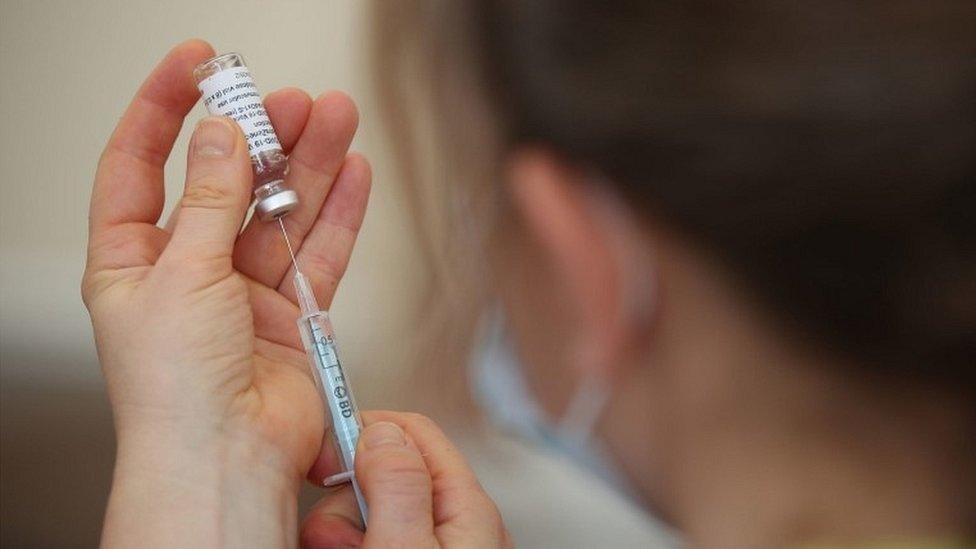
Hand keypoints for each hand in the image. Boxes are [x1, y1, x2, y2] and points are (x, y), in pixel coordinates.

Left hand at [83, 40, 368, 546]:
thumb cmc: (176, 389)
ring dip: (308, 166)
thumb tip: (223, 138)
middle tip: (291, 100)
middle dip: (259, 137)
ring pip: (280, 211)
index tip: (196, 66)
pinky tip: (353, 174)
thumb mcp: (181, 274)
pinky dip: (337, 214)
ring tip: (336, 117)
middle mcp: (189, 271)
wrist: (228, 458)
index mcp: (133, 261)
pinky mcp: (293, 313)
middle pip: (225, 183)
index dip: (163, 110)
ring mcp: (244, 292)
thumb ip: (210, 202)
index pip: (139, 165)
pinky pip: (318, 251)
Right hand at [301, 412, 510, 547]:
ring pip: (375, 513)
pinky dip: (352, 545)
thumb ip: (397, 486)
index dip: (364, 431)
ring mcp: (439, 548)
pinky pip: (379, 539)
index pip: (414, 431)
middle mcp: (458, 523)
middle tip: (329, 540)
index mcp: (467, 506)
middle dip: (346, 501)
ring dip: (343, 531)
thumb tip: (381, 429)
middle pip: (387, 475)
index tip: (323, 453)